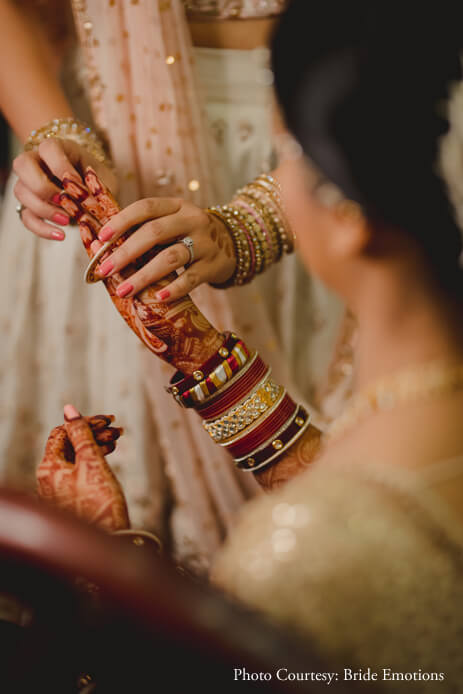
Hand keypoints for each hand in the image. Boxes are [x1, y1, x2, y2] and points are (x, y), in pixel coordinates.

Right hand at [12, 138, 116, 240]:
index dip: (60, 166)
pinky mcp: (30, 206)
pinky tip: (60, 235)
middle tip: (63, 200)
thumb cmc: (97, 180)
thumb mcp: (103, 178)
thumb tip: (89, 196)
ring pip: (21, 192)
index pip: (47, 148)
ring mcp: (29, 184)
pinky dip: (42, 228)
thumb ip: (97, 184)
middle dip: (42, 186)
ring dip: (43, 209)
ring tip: (67, 221)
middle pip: (22, 165)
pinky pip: (26, 217)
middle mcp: (37, 162)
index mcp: (56, 149)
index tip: (77, 183)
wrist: (93, 193)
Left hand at [37, 404, 128, 531]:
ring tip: (118, 439)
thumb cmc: (100, 506)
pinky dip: (95, 459)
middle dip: (94, 432)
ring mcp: (59, 490)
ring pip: (77, 456)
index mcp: (49, 468)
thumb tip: (69, 410)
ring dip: (97, 444)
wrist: (109, 541)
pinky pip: (80, 470)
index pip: (61, 433)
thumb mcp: (93, 463)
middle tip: (116, 427)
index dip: (85, 422)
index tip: (107, 420)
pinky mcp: (71, 498)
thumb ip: (81, 434)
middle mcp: (49, 479)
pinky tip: (110, 454)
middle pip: (69, 443)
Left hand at [56, 168, 223, 373]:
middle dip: (126, 253)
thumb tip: (101, 246)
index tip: (101, 239)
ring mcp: (205, 243)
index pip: (146, 207)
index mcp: (176, 206)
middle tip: (104, 270)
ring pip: (171, 257)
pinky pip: (191, 278)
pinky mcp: (214, 265)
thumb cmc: (190, 236)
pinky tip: (157, 298)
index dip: (122, 221)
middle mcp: (192, 220)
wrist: (233, 244)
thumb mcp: (173, 223)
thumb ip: (145, 230)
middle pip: (155, 232)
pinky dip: (173, 289)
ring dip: (144, 275)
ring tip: (124, 290)